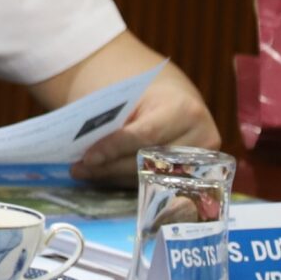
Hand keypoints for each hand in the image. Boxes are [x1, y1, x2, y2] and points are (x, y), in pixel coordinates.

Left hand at [73, 61, 221, 181]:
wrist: (176, 101)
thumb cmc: (149, 96)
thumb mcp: (133, 97)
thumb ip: (115, 119)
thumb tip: (86, 150)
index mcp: (185, 111)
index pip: (145, 135)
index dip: (115, 148)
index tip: (87, 157)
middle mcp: (201, 138)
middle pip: (148, 161)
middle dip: (109, 166)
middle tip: (78, 169)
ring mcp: (202, 162)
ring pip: (150, 176)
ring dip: (114, 176)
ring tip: (84, 173)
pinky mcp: (196, 178)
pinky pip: (154, 183)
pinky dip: (126, 180)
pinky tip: (103, 175)